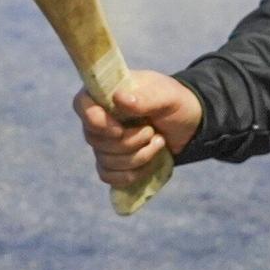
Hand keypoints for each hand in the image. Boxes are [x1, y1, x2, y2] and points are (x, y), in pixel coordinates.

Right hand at [72, 71, 201, 187]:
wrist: (189, 124)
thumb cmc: (174, 102)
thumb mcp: (166, 95)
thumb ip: (145, 97)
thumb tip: (119, 99)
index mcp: (106, 93)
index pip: (81, 104)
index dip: (95, 120)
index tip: (119, 129)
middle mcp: (100, 117)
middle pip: (94, 139)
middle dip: (128, 142)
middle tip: (151, 131)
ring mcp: (104, 142)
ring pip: (105, 160)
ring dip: (136, 157)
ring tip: (158, 142)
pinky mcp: (113, 162)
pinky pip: (109, 176)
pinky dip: (131, 174)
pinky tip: (149, 164)